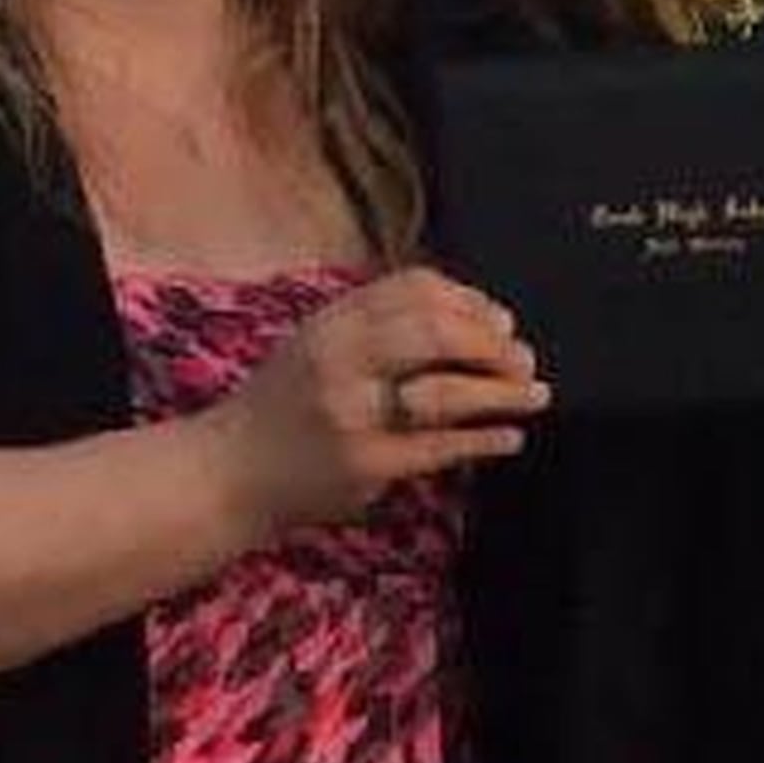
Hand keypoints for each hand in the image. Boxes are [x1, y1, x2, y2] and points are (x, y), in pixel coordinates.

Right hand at [216, 267, 546, 533]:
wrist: (228, 473)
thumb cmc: (283, 406)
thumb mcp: (318, 344)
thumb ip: (378, 322)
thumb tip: (477, 314)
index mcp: (331, 323)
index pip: (414, 289)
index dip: (469, 301)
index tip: (501, 320)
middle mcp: (341, 360)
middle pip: (436, 331)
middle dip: (492, 344)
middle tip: (525, 360)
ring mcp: (352, 414)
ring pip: (445, 391)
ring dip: (502, 392)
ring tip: (536, 394)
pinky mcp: (365, 464)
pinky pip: (439, 447)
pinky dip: (484, 439)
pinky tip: (510, 437)